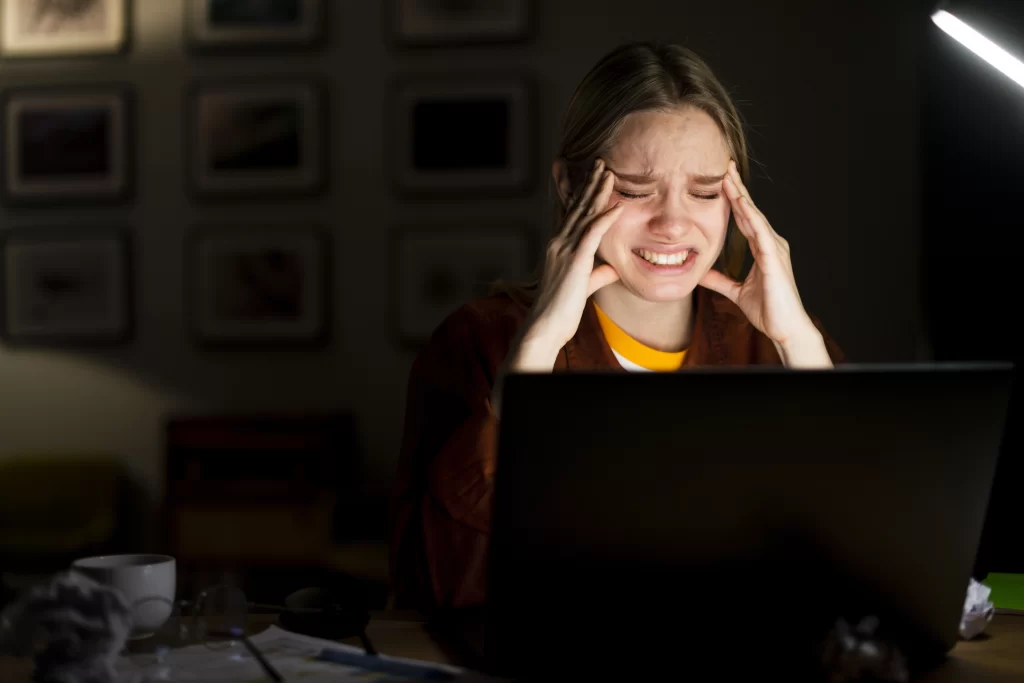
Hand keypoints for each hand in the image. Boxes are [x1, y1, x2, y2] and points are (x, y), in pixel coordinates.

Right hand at [509, 158, 623, 371]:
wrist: (545, 328)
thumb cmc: (561, 313)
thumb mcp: (583, 288)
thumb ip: (597, 275)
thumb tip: (612, 268)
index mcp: (559, 249)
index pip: (573, 216)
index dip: (583, 195)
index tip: (594, 178)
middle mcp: (558, 244)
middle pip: (577, 208)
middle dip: (590, 185)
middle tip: (601, 163)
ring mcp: (564, 251)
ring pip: (583, 215)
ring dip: (598, 193)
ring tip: (609, 173)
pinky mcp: (574, 262)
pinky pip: (591, 234)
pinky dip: (605, 218)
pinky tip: (616, 206)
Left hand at [699, 160, 831, 366]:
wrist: (785, 329)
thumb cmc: (768, 310)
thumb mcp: (736, 291)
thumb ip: (720, 280)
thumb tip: (701, 274)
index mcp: (763, 247)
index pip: (745, 217)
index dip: (733, 198)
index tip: (721, 179)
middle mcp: (770, 243)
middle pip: (750, 210)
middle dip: (737, 187)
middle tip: (724, 165)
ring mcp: (774, 249)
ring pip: (755, 216)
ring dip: (741, 196)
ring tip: (728, 176)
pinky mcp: (774, 258)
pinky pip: (760, 232)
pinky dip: (750, 216)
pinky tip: (740, 203)